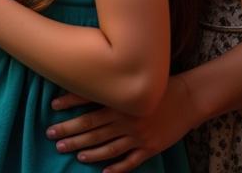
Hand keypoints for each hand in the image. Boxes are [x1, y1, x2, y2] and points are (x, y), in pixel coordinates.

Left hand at [46, 76, 196, 171]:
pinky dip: (115, 168)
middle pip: (93, 128)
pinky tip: (103, 172)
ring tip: (73, 154)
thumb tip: (93, 79)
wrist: (189, 98)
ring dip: (88, 152)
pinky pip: (129, 162)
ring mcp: (138, 136)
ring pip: (107, 147)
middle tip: (51, 135)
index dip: (70, 104)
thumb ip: (117, 83)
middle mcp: (127, 118)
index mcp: (123, 100)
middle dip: (70, 132)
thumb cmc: (162, 85)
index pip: (90, 102)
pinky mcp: (149, 149)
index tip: (52, 107)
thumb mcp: (138, 81)